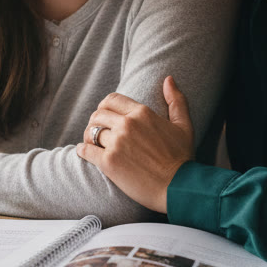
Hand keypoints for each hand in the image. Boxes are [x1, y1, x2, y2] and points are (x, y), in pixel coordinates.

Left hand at [77, 77, 194, 212]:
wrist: (178, 187)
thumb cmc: (182, 158)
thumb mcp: (184, 125)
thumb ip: (176, 100)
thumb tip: (168, 79)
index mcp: (142, 113)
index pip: (111, 100)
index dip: (105, 106)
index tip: (106, 115)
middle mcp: (127, 124)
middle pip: (98, 114)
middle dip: (96, 121)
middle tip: (98, 130)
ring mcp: (116, 143)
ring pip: (91, 131)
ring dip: (89, 136)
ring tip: (92, 142)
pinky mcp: (109, 162)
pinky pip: (86, 150)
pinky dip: (82, 150)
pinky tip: (83, 152)